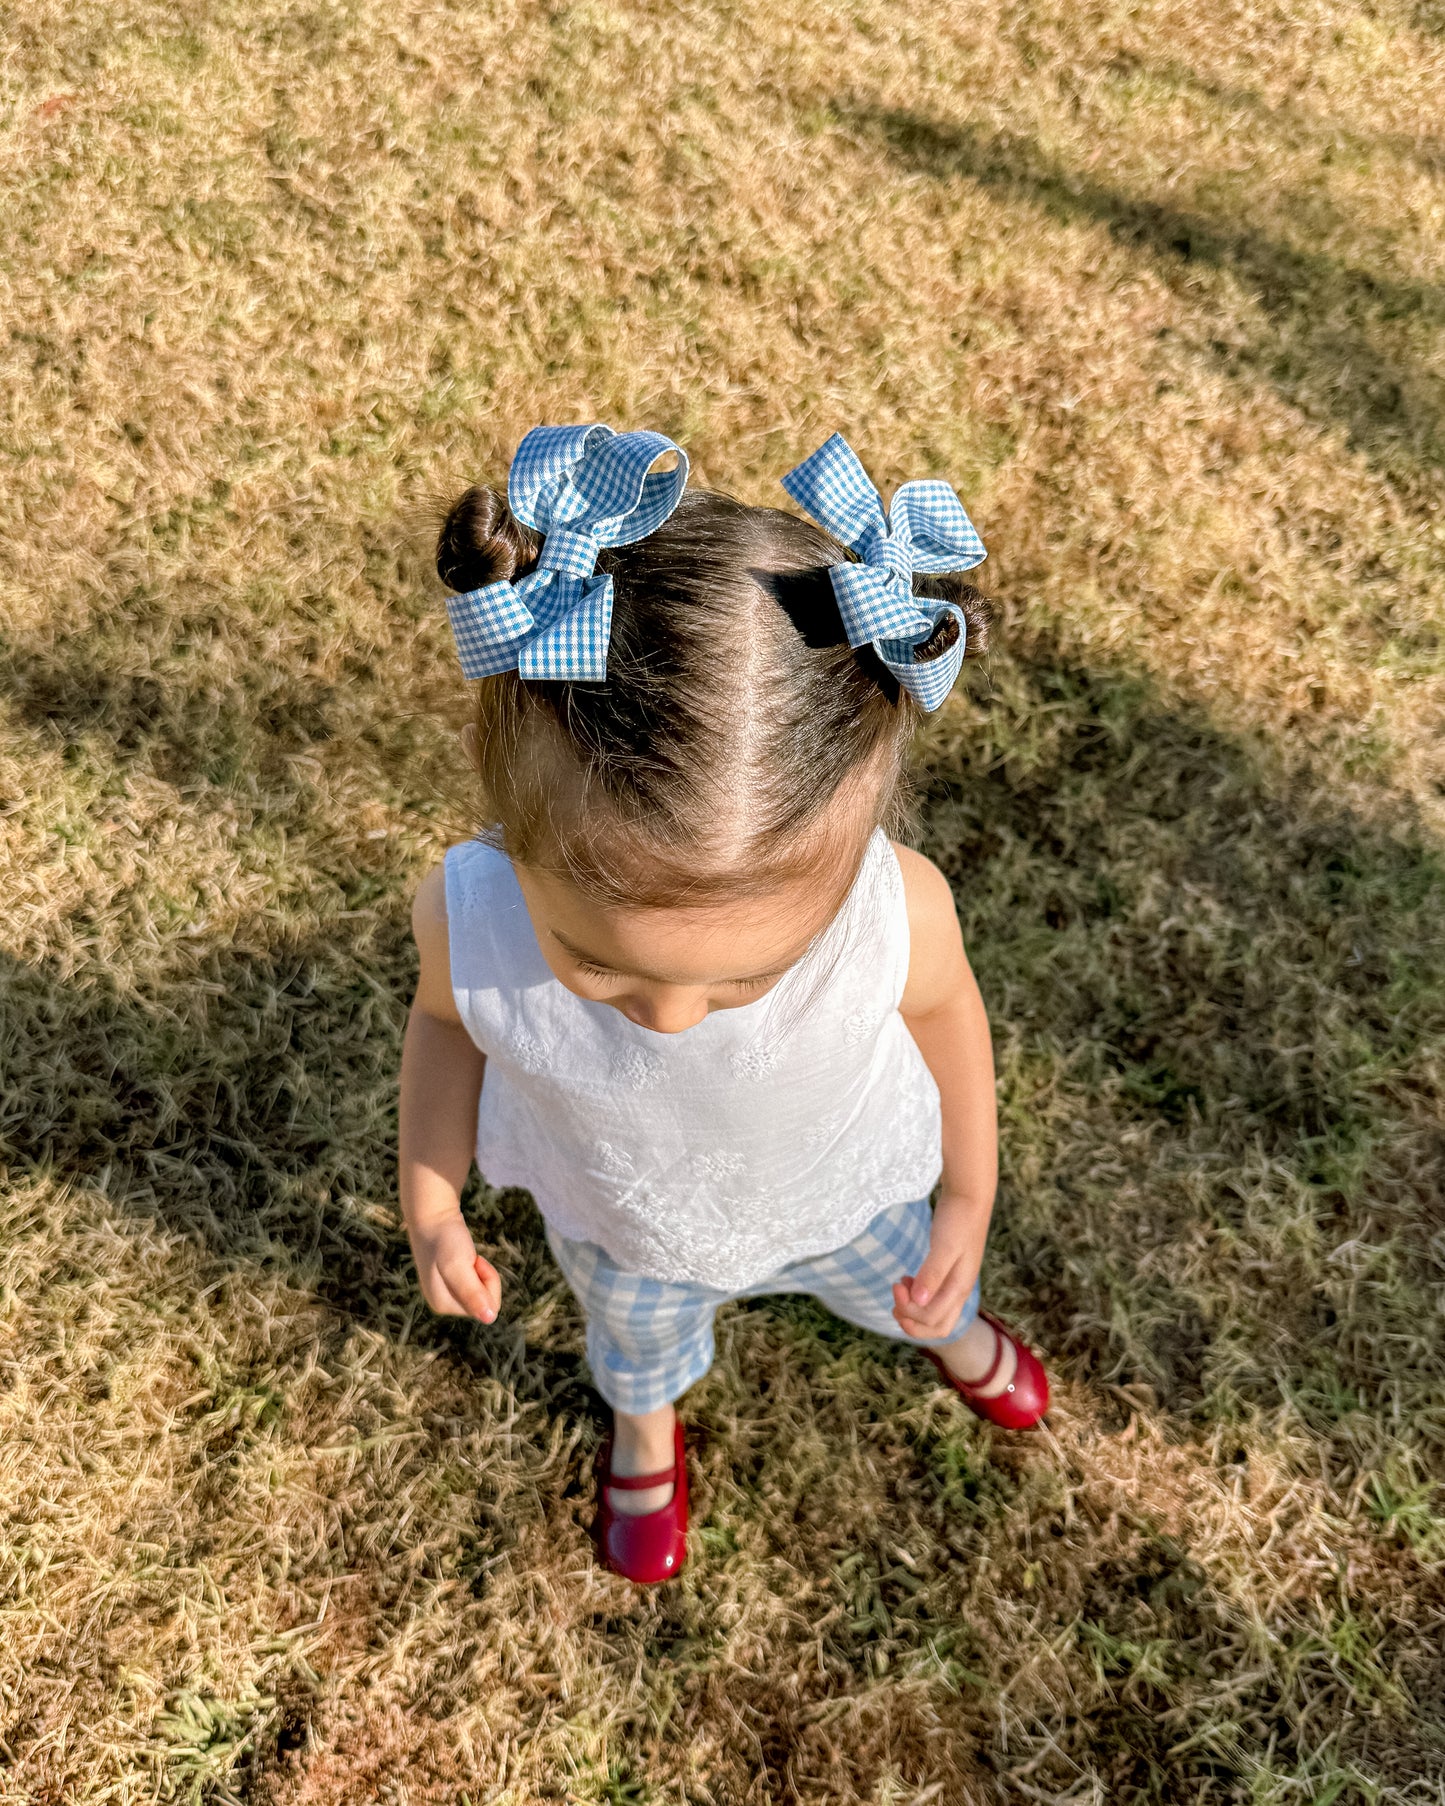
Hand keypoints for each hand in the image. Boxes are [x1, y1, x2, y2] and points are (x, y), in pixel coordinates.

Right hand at [408, 1210, 500, 1323]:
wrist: (433, 1216)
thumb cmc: (445, 1238)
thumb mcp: (459, 1265)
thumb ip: (472, 1292)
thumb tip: (490, 1319)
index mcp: (443, 1305)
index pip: (486, 1308)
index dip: (489, 1283)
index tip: (475, 1261)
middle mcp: (444, 1304)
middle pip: (485, 1302)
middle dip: (485, 1278)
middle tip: (472, 1258)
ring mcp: (447, 1294)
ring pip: (482, 1292)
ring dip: (482, 1272)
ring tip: (467, 1256)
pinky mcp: (451, 1283)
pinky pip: (476, 1283)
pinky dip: (477, 1269)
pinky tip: (465, 1257)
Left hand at [892, 1195, 984, 1340]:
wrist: (969, 1198)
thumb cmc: (957, 1220)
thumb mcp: (945, 1246)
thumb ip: (933, 1273)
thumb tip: (919, 1301)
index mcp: (959, 1288)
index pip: (933, 1319)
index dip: (910, 1311)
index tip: (896, 1284)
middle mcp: (959, 1291)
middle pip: (938, 1326)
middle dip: (912, 1321)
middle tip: (894, 1297)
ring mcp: (955, 1283)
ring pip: (935, 1314)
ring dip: (913, 1310)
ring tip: (899, 1286)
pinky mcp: (949, 1273)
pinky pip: (933, 1298)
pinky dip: (918, 1297)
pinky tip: (907, 1279)